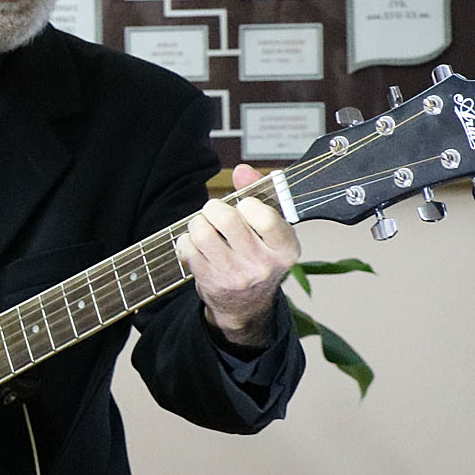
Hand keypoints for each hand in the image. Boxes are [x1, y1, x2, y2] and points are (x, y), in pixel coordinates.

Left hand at [177, 163, 300, 346]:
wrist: (246, 304)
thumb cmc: (258, 256)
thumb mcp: (270, 229)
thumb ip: (259, 194)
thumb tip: (242, 170)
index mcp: (286, 249)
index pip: (266, 219)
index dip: (248, 204)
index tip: (244, 205)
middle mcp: (263, 265)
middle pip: (226, 219)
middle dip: (214, 207)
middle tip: (215, 211)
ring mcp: (236, 276)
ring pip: (202, 232)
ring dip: (197, 223)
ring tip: (204, 226)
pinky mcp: (211, 282)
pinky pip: (188, 248)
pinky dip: (187, 240)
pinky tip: (197, 245)